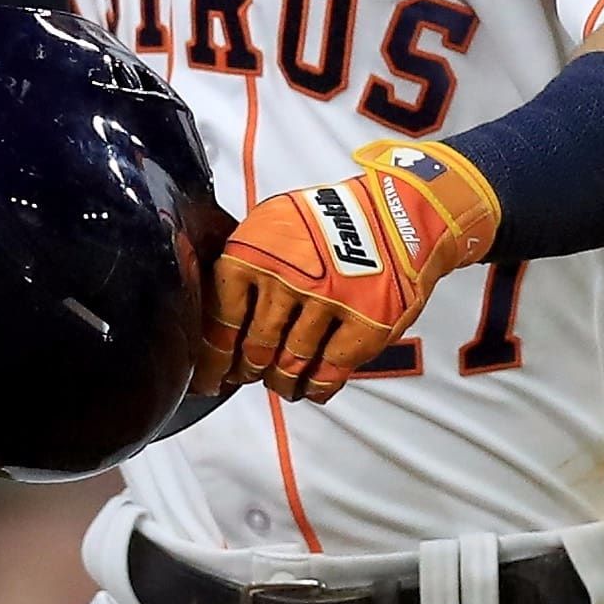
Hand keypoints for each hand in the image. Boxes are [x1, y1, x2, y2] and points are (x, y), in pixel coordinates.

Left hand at [194, 140, 501, 403]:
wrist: (395, 215)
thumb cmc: (327, 220)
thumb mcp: (270, 223)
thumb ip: (245, 260)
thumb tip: (217, 306)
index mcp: (254, 253)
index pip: (222, 317)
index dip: (213, 356)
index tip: (208, 377)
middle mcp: (286, 280)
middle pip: (256, 346)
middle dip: (248, 369)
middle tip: (246, 376)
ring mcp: (326, 304)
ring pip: (290, 363)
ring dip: (282, 381)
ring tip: (279, 383)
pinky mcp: (364, 324)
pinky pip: (330, 371)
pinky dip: (318, 386)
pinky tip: (312, 389)